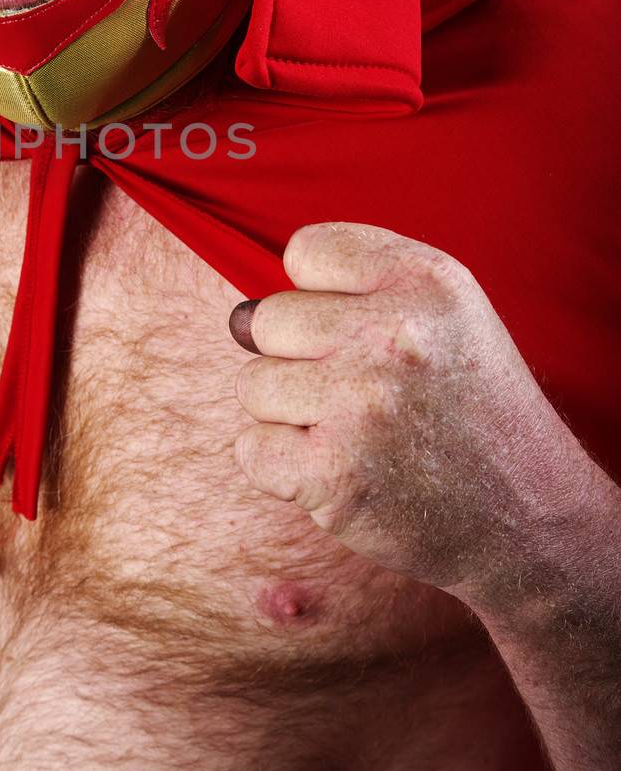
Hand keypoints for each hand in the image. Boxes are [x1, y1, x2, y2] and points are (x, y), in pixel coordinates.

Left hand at [229, 222, 585, 596]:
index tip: (363, 332)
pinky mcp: (333, 473)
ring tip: (358, 435)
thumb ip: (357, 284)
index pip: (305, 251)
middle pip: (267, 320)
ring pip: (253, 385)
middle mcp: (394, 334)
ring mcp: (361, 405)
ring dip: (290, 416)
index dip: (320, 295)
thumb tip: (240, 317)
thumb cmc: (468, 407)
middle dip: (298, 360)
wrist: (530, 520)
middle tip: (363, 396)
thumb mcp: (447, 313)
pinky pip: (251, 448)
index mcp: (426, 280)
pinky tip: (342, 472)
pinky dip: (283, 468)